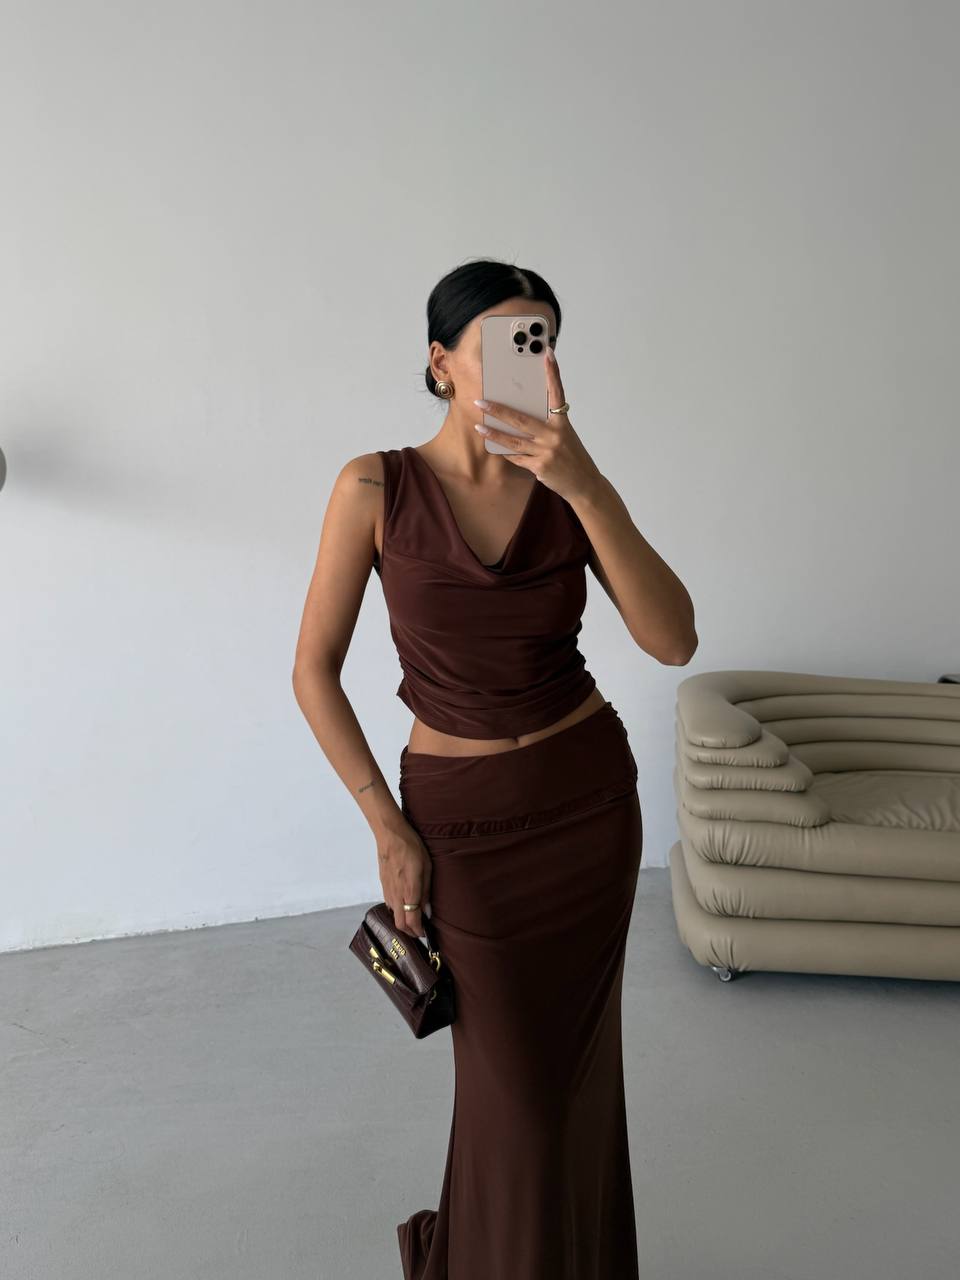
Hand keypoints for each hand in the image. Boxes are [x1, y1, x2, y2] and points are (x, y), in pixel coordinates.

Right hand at [376, 821, 431, 938]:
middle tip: (421, 930)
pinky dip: (398, 911)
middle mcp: (396, 895)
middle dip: (411, 932)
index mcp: (409, 891)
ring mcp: (388, 891)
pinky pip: (390, 905)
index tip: (426, 933)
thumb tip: (427, 911)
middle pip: (400, 924)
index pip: (412, 921)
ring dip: (404, 921)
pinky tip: (405, 904)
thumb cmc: (411, 848)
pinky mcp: (383, 886)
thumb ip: (426, 891)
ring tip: (415, 918)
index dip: (419, 931)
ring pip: (394, 915)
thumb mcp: (426, 867)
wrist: (390, 836)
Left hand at [473, 346, 603, 503]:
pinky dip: (506, 452)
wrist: (584, 484)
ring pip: (514, 441)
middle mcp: (555, 435)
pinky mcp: (540, 466)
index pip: (557, 394)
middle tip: (481, 402)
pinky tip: (495, 446)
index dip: (552, 373)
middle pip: (521, 419)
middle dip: (498, 410)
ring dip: (494, 434)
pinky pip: (517, 457)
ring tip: (479, 427)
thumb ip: (547, 426)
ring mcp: (546, 451)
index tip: (547, 354)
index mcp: (563, 423)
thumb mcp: (565, 437)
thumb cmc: (573, 458)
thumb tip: (522, 417)